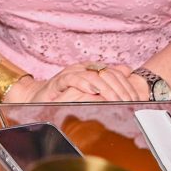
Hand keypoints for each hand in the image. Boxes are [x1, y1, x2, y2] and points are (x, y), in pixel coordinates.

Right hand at [4, 63, 138, 102]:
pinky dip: (83, 83)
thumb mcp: (88, 92)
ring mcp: (70, 74)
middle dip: (119, 88)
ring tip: (115, 97)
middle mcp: (82, 69)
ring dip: (105, 87)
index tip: (135, 99)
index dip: (125, 86)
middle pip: (106, 74)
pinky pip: (72, 79)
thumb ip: (107, 83)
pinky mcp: (58, 81)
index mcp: (91, 71)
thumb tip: (128, 71)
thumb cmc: (62, 97)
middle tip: (129, 101)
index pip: (113, 74)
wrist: (35, 100)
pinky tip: (92, 89)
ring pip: (92, 75)